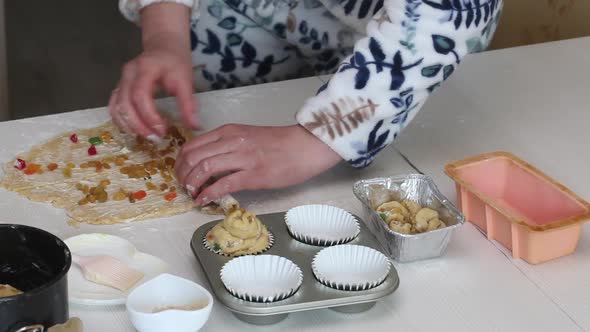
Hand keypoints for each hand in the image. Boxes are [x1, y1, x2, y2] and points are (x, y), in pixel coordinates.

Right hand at [109, 3, 197, 138]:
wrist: (163, 45)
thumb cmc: (175, 62)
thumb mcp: (186, 80)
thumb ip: (188, 104)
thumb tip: (195, 127)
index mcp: (145, 68)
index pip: (140, 95)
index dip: (149, 116)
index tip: (162, 130)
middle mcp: (128, 73)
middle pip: (124, 103)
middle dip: (138, 125)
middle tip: (155, 138)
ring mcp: (121, 80)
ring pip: (116, 107)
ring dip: (129, 125)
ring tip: (147, 136)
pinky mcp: (119, 88)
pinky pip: (114, 107)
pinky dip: (122, 121)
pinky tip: (136, 130)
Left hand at [175, 124, 342, 204]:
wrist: (305, 146)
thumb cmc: (280, 143)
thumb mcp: (247, 136)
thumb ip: (227, 145)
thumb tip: (208, 161)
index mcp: (229, 131)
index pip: (193, 144)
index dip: (180, 161)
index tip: (180, 173)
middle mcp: (232, 141)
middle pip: (193, 157)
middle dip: (182, 174)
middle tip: (182, 186)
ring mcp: (243, 158)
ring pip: (204, 169)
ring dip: (192, 184)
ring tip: (192, 193)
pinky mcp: (254, 175)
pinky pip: (223, 184)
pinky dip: (208, 194)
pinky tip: (203, 200)